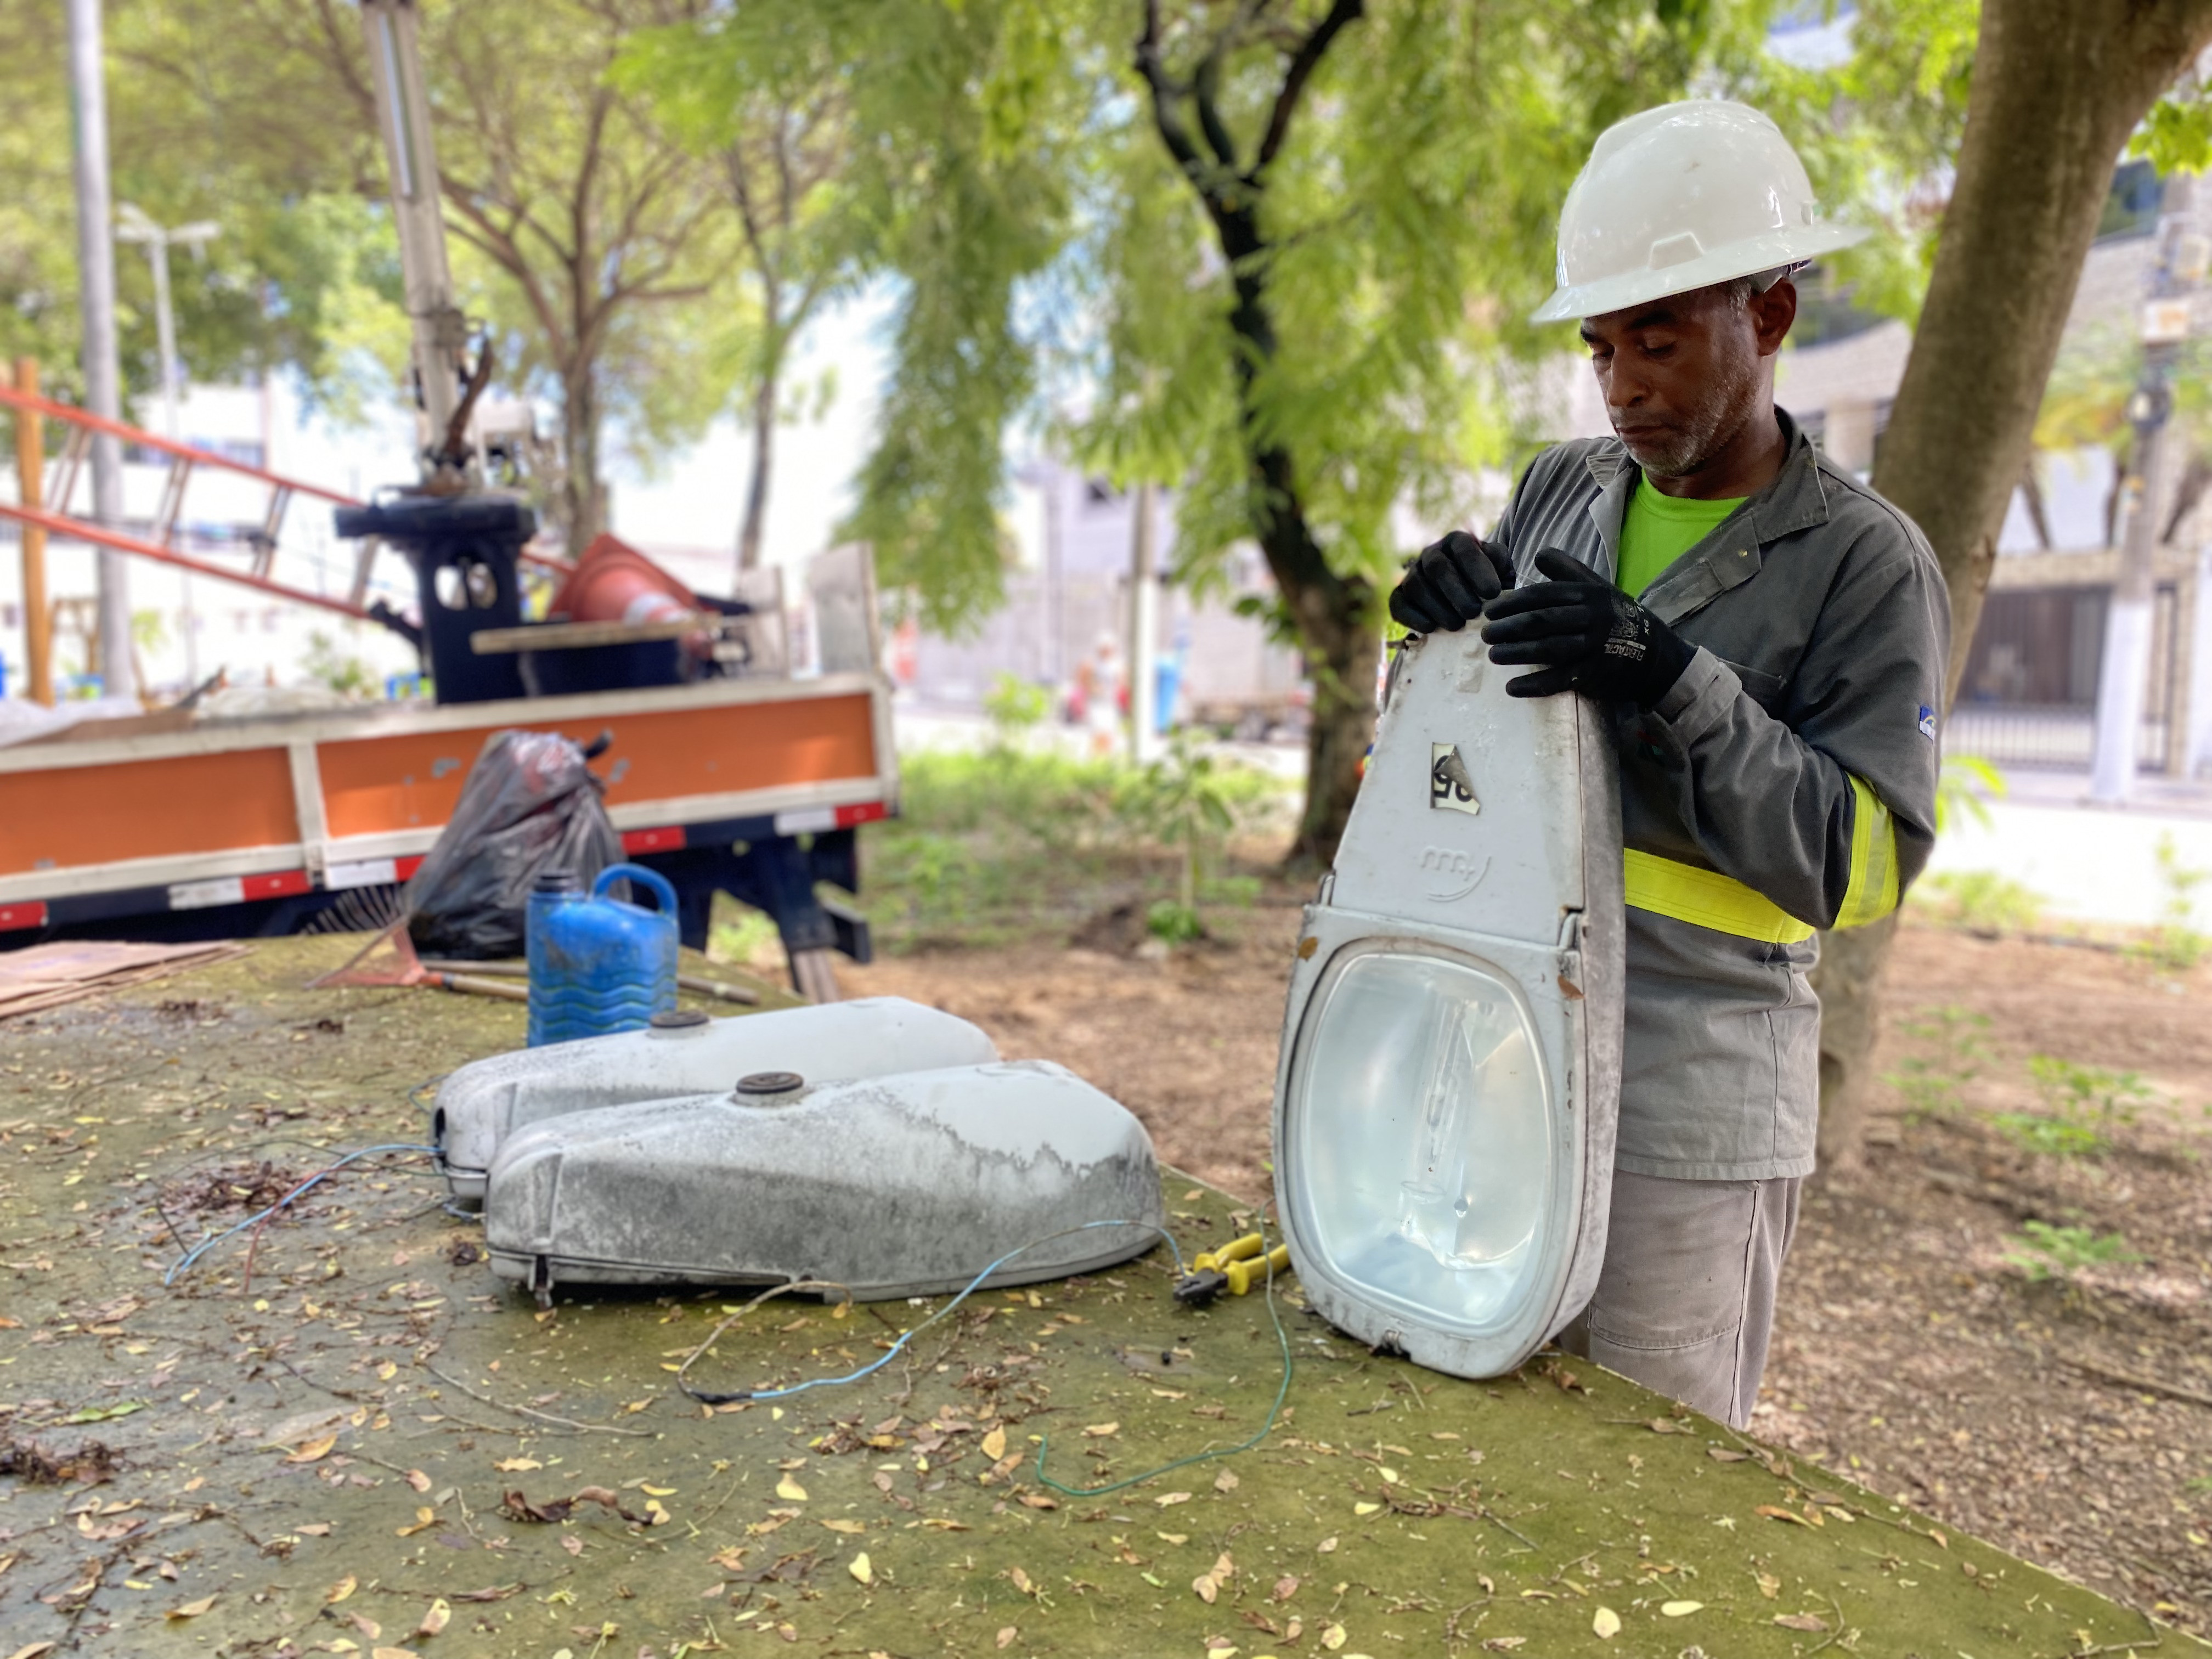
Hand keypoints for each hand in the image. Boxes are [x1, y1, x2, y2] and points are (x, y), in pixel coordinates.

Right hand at [1388, 531, 1514, 633]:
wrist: (1469, 602)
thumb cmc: (1488, 585)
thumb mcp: (1501, 571)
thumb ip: (1501, 563)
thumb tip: (1494, 562)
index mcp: (1458, 542)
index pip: (1464, 550)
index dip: (1478, 570)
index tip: (1493, 593)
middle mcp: (1432, 553)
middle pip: (1437, 567)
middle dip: (1455, 591)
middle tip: (1474, 612)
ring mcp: (1412, 574)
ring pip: (1416, 586)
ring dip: (1436, 607)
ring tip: (1457, 625)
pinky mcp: (1399, 596)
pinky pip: (1398, 603)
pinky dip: (1412, 616)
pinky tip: (1430, 628)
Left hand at [1479, 548, 1694, 705]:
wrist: (1654, 655)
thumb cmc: (1617, 617)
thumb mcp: (1598, 588)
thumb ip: (1568, 570)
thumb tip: (1538, 554)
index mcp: (1588, 594)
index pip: (1543, 595)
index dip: (1512, 602)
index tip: (1489, 609)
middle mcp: (1591, 618)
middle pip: (1541, 621)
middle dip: (1508, 627)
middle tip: (1484, 634)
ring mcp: (1593, 647)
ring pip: (1547, 649)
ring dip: (1516, 653)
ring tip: (1493, 655)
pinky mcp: (1593, 673)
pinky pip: (1558, 680)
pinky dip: (1533, 684)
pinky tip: (1511, 687)